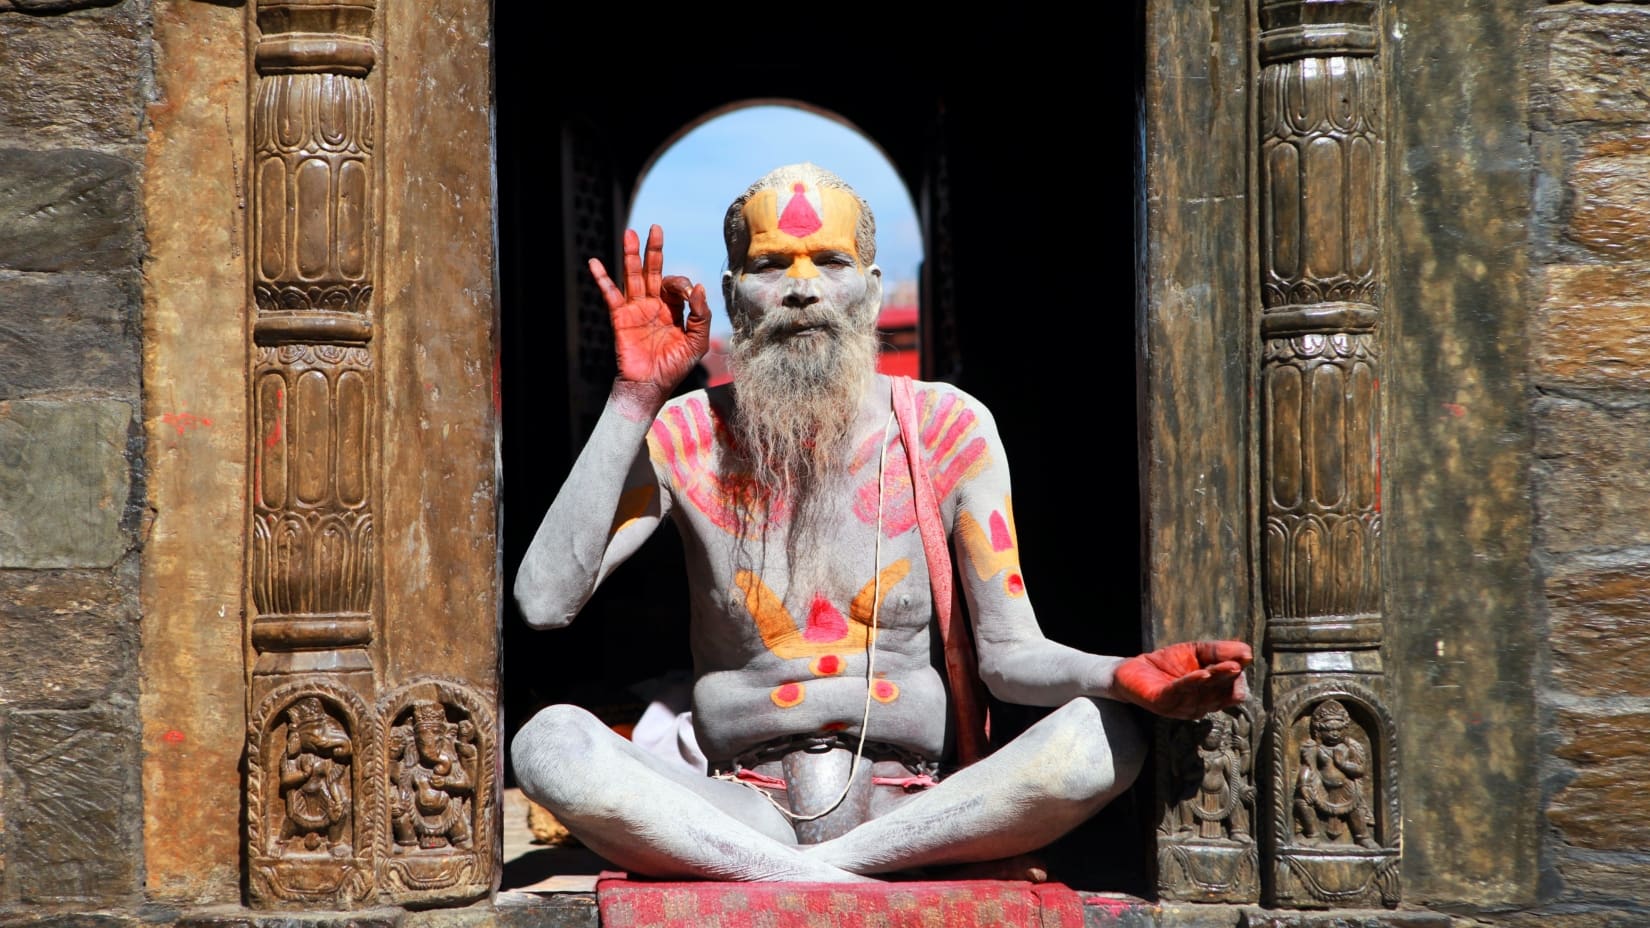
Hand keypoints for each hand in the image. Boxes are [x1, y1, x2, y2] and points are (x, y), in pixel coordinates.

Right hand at [588, 225, 711, 388]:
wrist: (650, 387)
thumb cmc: (674, 367)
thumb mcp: (696, 342)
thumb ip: (701, 315)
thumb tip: (700, 287)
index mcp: (674, 309)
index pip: (677, 285)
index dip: (684, 285)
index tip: (689, 296)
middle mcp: (654, 305)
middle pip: (653, 271)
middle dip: (654, 250)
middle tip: (655, 228)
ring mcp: (636, 310)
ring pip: (633, 276)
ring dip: (631, 255)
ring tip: (629, 233)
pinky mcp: (620, 318)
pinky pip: (610, 295)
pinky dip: (602, 279)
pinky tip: (595, 263)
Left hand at [1114, 640, 1251, 719]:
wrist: (1133, 669)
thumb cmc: (1168, 663)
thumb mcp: (1197, 652)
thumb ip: (1220, 651)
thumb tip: (1247, 652)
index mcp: (1211, 696)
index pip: (1234, 690)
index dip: (1238, 675)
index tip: (1242, 658)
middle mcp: (1200, 705)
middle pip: (1222, 693)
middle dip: (1229, 678)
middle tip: (1236, 664)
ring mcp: (1182, 707)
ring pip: (1204, 693)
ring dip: (1215, 679)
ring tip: (1225, 666)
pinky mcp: (1163, 703)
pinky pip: (1180, 693)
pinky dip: (1192, 683)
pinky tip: (1202, 673)